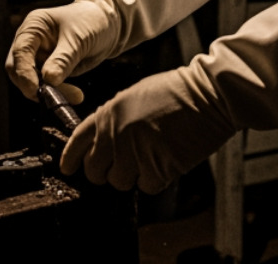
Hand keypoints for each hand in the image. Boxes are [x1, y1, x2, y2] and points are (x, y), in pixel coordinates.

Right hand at [5, 0, 119, 99]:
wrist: (108, 25)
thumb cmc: (92, 22)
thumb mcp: (79, 39)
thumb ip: (64, 59)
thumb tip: (49, 80)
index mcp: (33, 26)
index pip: (20, 52)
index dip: (25, 73)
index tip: (35, 90)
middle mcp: (30, 41)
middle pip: (18, 69)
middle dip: (34, 86)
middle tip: (55, 98)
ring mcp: (36, 56)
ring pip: (31, 81)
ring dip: (49, 93)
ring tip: (75, 95)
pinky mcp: (46, 69)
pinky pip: (45, 86)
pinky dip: (57, 93)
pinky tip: (75, 95)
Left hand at [61, 66, 237, 194]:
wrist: (209, 94)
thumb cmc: (177, 91)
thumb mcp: (136, 95)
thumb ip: (115, 117)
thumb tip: (104, 141)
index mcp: (109, 113)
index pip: (77, 142)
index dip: (70, 159)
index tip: (69, 168)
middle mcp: (117, 134)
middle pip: (95, 171)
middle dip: (105, 172)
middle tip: (121, 166)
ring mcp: (136, 152)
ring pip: (120, 181)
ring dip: (133, 175)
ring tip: (151, 157)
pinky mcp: (158, 167)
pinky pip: (146, 186)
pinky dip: (156, 179)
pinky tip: (166, 161)